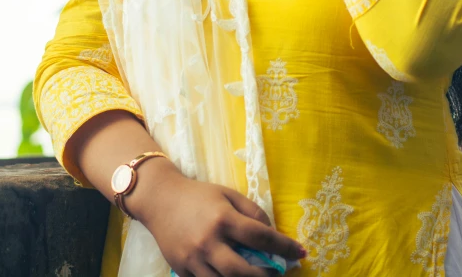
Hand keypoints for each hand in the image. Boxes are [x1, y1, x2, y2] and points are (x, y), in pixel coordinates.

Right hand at [142, 172, 306, 275]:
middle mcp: (208, 241)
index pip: (259, 237)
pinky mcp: (182, 271)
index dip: (283, 247)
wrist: (160, 200)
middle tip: (278, 275)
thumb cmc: (199, 195)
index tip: (301, 252)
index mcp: (223, 218)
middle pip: (242, 272)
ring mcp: (194, 259)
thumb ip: (252, 211)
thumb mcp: (228, 194)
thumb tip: (272, 232)